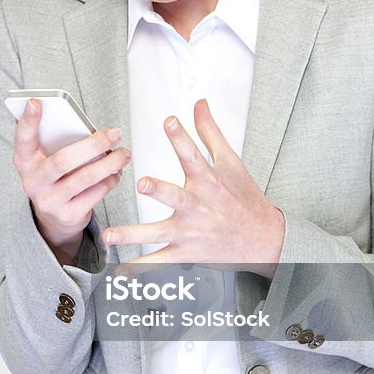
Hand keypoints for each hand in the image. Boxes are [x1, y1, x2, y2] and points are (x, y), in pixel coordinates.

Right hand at [12, 98, 130, 261]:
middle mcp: (34, 182)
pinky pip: (94, 194)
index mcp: (25, 162)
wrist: (55, 217)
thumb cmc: (55, 177)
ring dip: (110, 163)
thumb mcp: (47, 159)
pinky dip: (110, 181)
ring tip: (124, 153)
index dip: (28, 121)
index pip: (23, 139)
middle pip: (63, 160)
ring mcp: (49, 201)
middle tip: (113, 133)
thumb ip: (57, 141)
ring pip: (85, 177)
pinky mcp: (67, 215)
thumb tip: (81, 123)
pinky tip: (116, 173)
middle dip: (93, 145)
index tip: (36, 102)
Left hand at [103, 99, 283, 276]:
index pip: (194, 156)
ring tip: (110, 235)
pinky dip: (140, 267)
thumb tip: (199, 103)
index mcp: (209, 182)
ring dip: (133, 234)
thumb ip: (210, 133)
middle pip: (176, 197)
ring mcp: (191, 232)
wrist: (263, 239)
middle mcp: (199, 206)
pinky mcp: (186, 252)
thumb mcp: (231, 162)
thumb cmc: (244, 199)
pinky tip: (121, 269)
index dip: (182, 137)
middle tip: (143, 183)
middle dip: (160, 190)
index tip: (169, 121)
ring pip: (158, 234)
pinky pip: (160, 262)